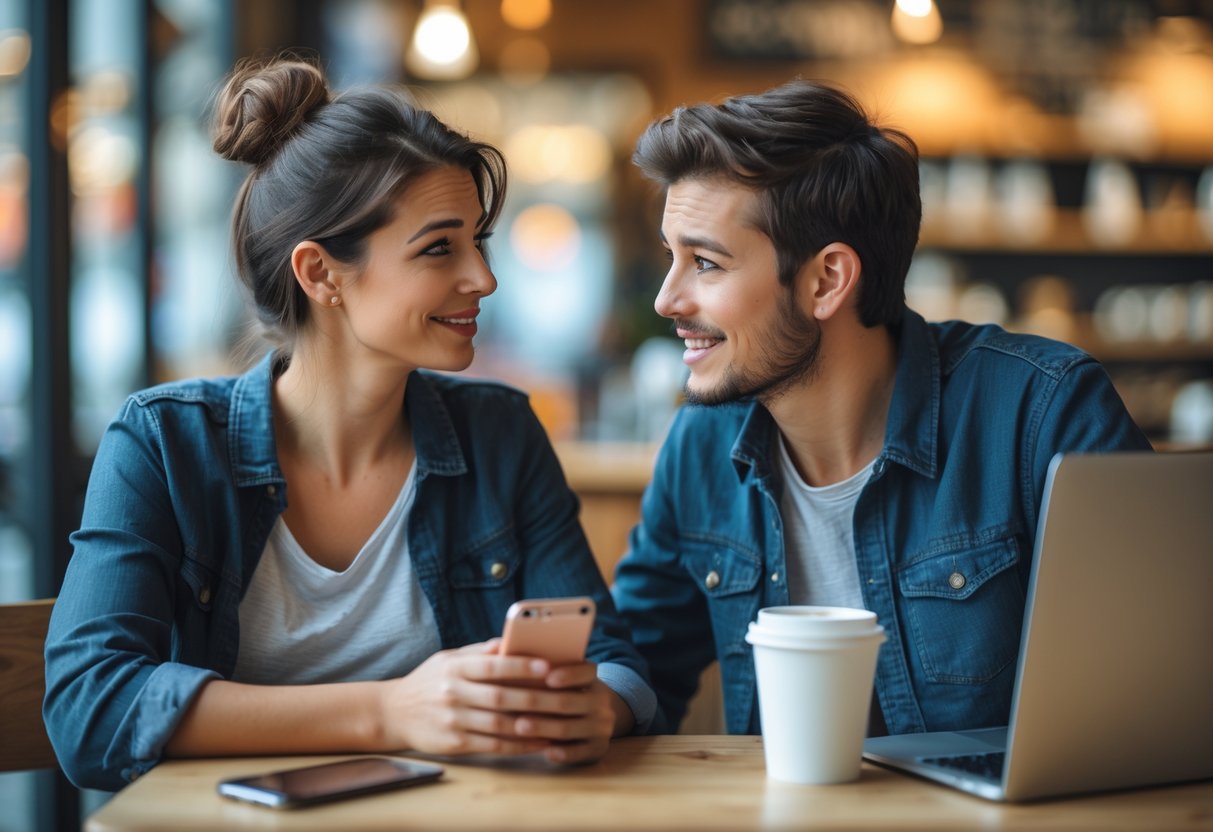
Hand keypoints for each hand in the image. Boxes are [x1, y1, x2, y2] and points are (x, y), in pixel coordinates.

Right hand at [379, 640, 558, 756]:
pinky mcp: (454, 744)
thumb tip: (510, 640)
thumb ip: (480, 652)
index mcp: (454, 668)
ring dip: (532, 726)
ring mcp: (452, 721)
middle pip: (500, 698)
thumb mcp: (448, 658)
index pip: (492, 665)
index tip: (547, 666)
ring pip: (499, 725)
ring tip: (559, 722)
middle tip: (564, 698)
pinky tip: (539, 742)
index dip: (521, 666)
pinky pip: (493, 746)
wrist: (393, 713)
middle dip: (535, 699)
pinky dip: (519, 745)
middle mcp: (452, 694)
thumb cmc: (429, 681)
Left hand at [511, 662, 619, 765]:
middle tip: (515, 703)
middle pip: (570, 701)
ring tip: (519, 726)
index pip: (585, 671)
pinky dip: (562, 753)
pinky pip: (581, 752)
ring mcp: (602, 725)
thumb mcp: (561, 675)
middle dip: (541, 703)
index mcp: (592, 677)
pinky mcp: (599, 748)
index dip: (568, 674)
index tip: (548, 677)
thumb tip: (503, 650)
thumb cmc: (563, 691)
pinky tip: (544, 752)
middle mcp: (601, 701)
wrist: (594, 715)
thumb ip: (538, 665)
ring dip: (544, 728)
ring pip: (570, 728)